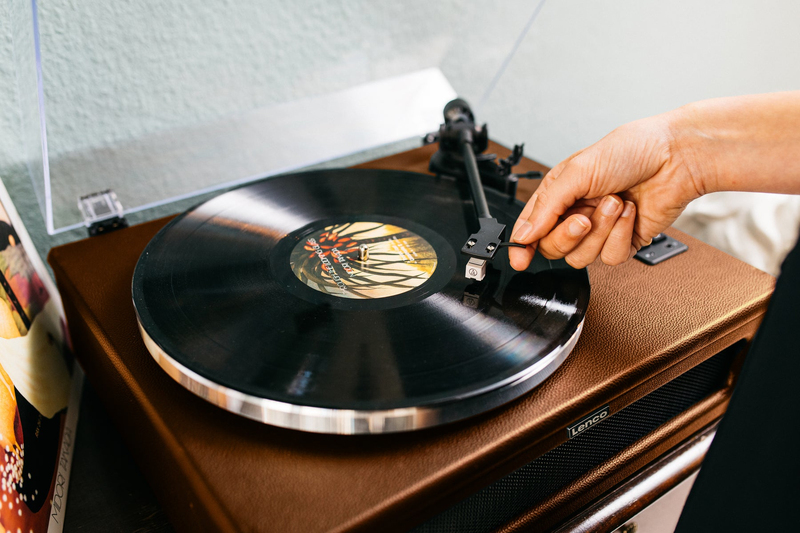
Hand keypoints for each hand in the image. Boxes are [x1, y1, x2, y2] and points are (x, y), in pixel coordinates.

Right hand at [508, 112, 703, 269]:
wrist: (676, 157)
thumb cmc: (631, 150)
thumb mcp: (576, 172)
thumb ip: (546, 207)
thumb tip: (525, 234)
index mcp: (559, 193)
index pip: (532, 227)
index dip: (523, 245)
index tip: (519, 258)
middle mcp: (577, 213)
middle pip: (554, 248)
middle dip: (569, 234)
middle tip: (584, 217)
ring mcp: (601, 229)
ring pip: (582, 257)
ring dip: (601, 230)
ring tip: (615, 203)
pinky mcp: (624, 241)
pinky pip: (611, 257)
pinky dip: (620, 235)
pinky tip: (630, 212)